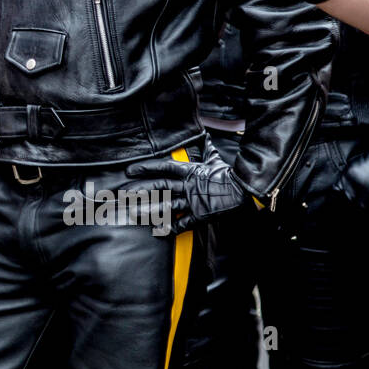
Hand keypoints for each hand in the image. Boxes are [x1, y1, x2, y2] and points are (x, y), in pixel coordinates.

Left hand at [124, 152, 247, 232]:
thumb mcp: (215, 160)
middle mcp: (188, 186)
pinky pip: (183, 224)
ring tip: (132, 212)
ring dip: (148, 210)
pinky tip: (158, 231)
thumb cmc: (229, 175)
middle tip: (122, 193)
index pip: (163, 167)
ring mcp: (193, 202)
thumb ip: (206, 149)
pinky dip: (171, 228)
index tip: (129, 170)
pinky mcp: (201, 216)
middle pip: (159, 186)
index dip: (145, 167)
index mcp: (190, 171)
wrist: (246, 190)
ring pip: (166, 206)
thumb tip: (206, 136)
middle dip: (140, 190)